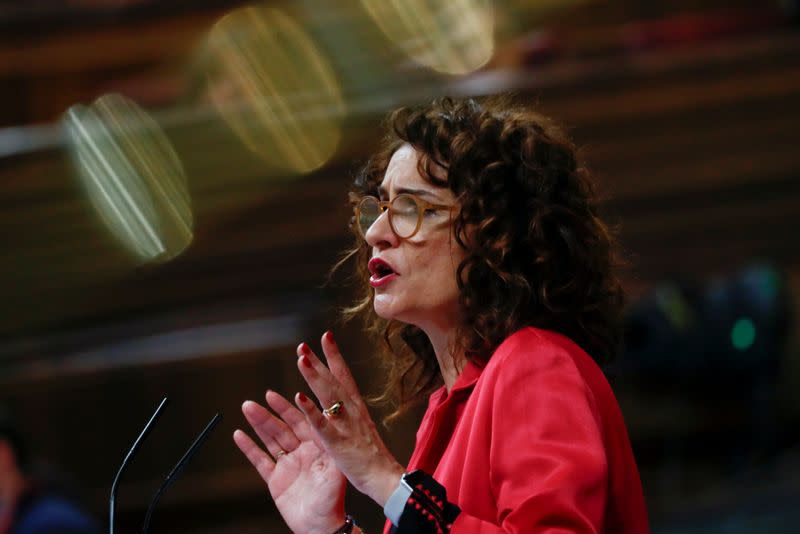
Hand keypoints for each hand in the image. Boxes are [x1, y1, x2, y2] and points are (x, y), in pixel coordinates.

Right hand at [234, 390, 345, 533]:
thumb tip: (328, 423)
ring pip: (270, 440)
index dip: (288, 408)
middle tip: (256, 400)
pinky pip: (260, 461)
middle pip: (282, 428)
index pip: (302, 421)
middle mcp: (302, 452)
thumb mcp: (335, 471)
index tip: (276, 395)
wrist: (321, 527)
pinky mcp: (275, 480)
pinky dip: (249, 448)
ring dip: (258, 424)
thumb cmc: (333, 500)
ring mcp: (287, 465)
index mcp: (318, 447)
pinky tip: (240, 435)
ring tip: (247, 408)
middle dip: (269, 414)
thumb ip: (329, 446)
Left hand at [294, 331, 404, 506]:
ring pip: (328, 397)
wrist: (384, 478)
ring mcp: (346, 426)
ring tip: (301, 360)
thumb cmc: (372, 457)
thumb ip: (350, 413)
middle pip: (333, 382)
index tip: (326, 337)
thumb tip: (340, 399)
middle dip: (318, 362)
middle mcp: (352, 412)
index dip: (334, 356)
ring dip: (314, 377)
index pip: (344, 376)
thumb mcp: (361, 428)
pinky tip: (300, 398)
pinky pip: (323, 425)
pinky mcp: (339, 444)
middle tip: (303, 346)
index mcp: (356, 409)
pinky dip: (312, 411)